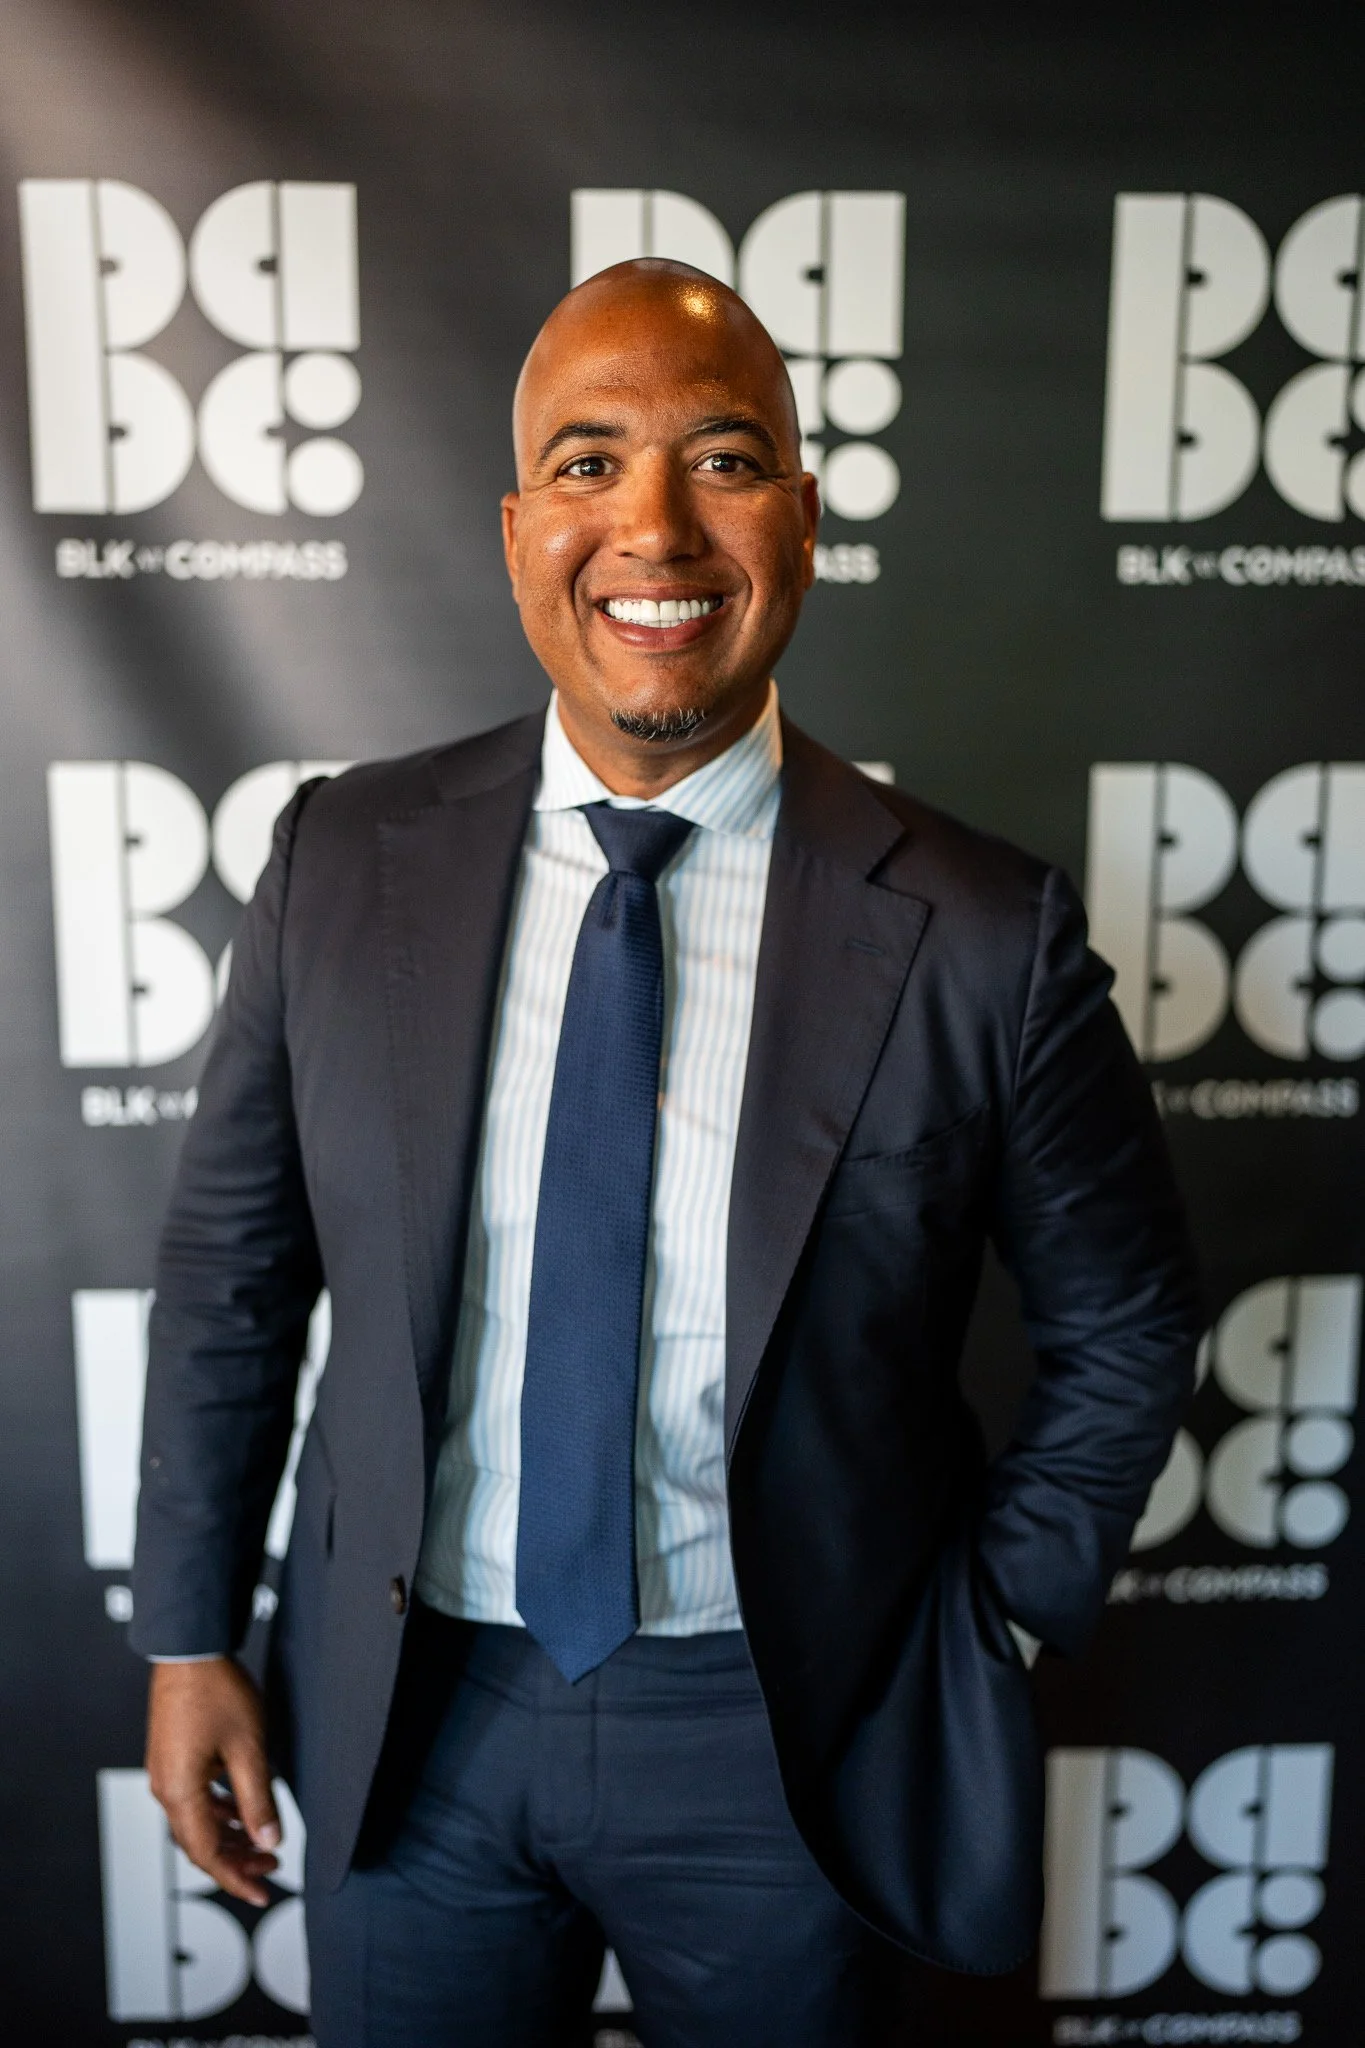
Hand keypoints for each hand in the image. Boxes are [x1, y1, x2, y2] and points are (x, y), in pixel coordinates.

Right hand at [146, 1658, 281, 1906]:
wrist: (189, 1649)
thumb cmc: (217, 1692)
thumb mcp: (249, 1749)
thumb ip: (259, 1800)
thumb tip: (269, 1841)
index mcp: (180, 1792)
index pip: (207, 1854)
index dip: (236, 1879)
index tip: (262, 1892)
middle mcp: (166, 1788)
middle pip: (200, 1843)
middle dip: (236, 1861)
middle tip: (272, 1868)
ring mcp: (166, 1772)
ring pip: (197, 1822)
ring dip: (229, 1836)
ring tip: (263, 1842)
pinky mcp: (171, 1758)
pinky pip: (193, 1800)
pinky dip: (219, 1812)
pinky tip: (241, 1810)